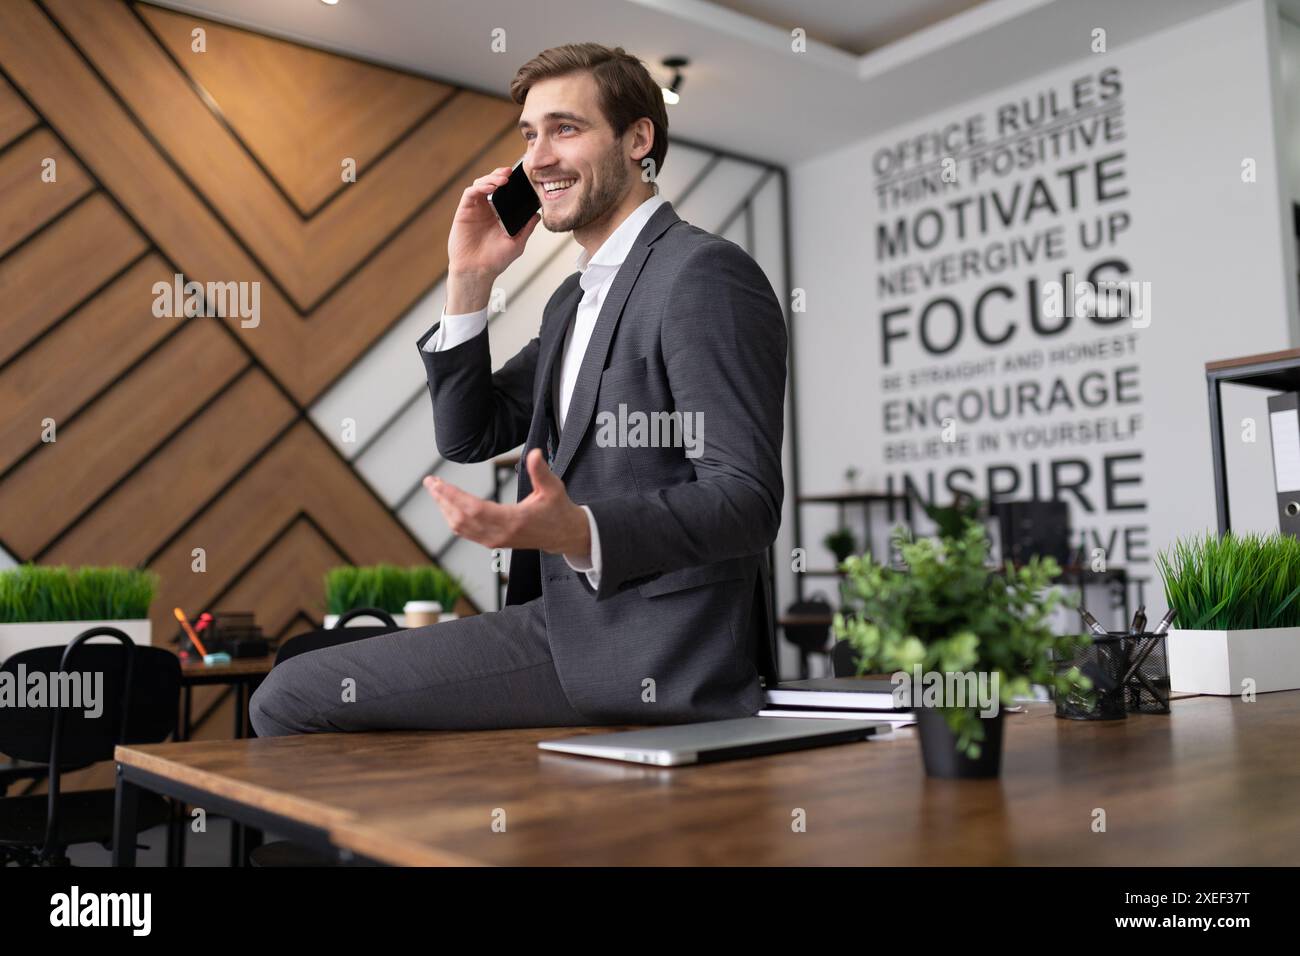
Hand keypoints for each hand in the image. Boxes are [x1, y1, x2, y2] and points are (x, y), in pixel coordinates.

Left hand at [423, 449, 589, 555]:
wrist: (563, 535)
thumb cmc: (558, 510)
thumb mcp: (554, 488)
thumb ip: (541, 471)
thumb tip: (535, 453)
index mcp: (514, 520)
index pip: (474, 509)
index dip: (453, 496)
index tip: (438, 483)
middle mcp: (500, 533)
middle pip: (461, 518)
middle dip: (442, 499)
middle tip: (430, 482)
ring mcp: (495, 540)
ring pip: (460, 527)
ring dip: (445, 508)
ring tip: (435, 490)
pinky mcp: (493, 542)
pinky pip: (465, 532)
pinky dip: (452, 517)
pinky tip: (447, 505)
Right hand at [447, 166, 541, 283]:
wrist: (477, 271)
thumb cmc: (495, 260)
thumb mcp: (517, 243)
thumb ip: (527, 228)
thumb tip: (538, 215)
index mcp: (499, 214)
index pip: (505, 192)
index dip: (511, 182)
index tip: (522, 177)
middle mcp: (486, 209)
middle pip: (492, 183)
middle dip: (501, 175)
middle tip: (510, 172)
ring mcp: (475, 209)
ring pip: (481, 184)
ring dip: (491, 178)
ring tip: (503, 179)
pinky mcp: (464, 211)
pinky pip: (470, 193)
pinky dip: (480, 187)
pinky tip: (490, 187)